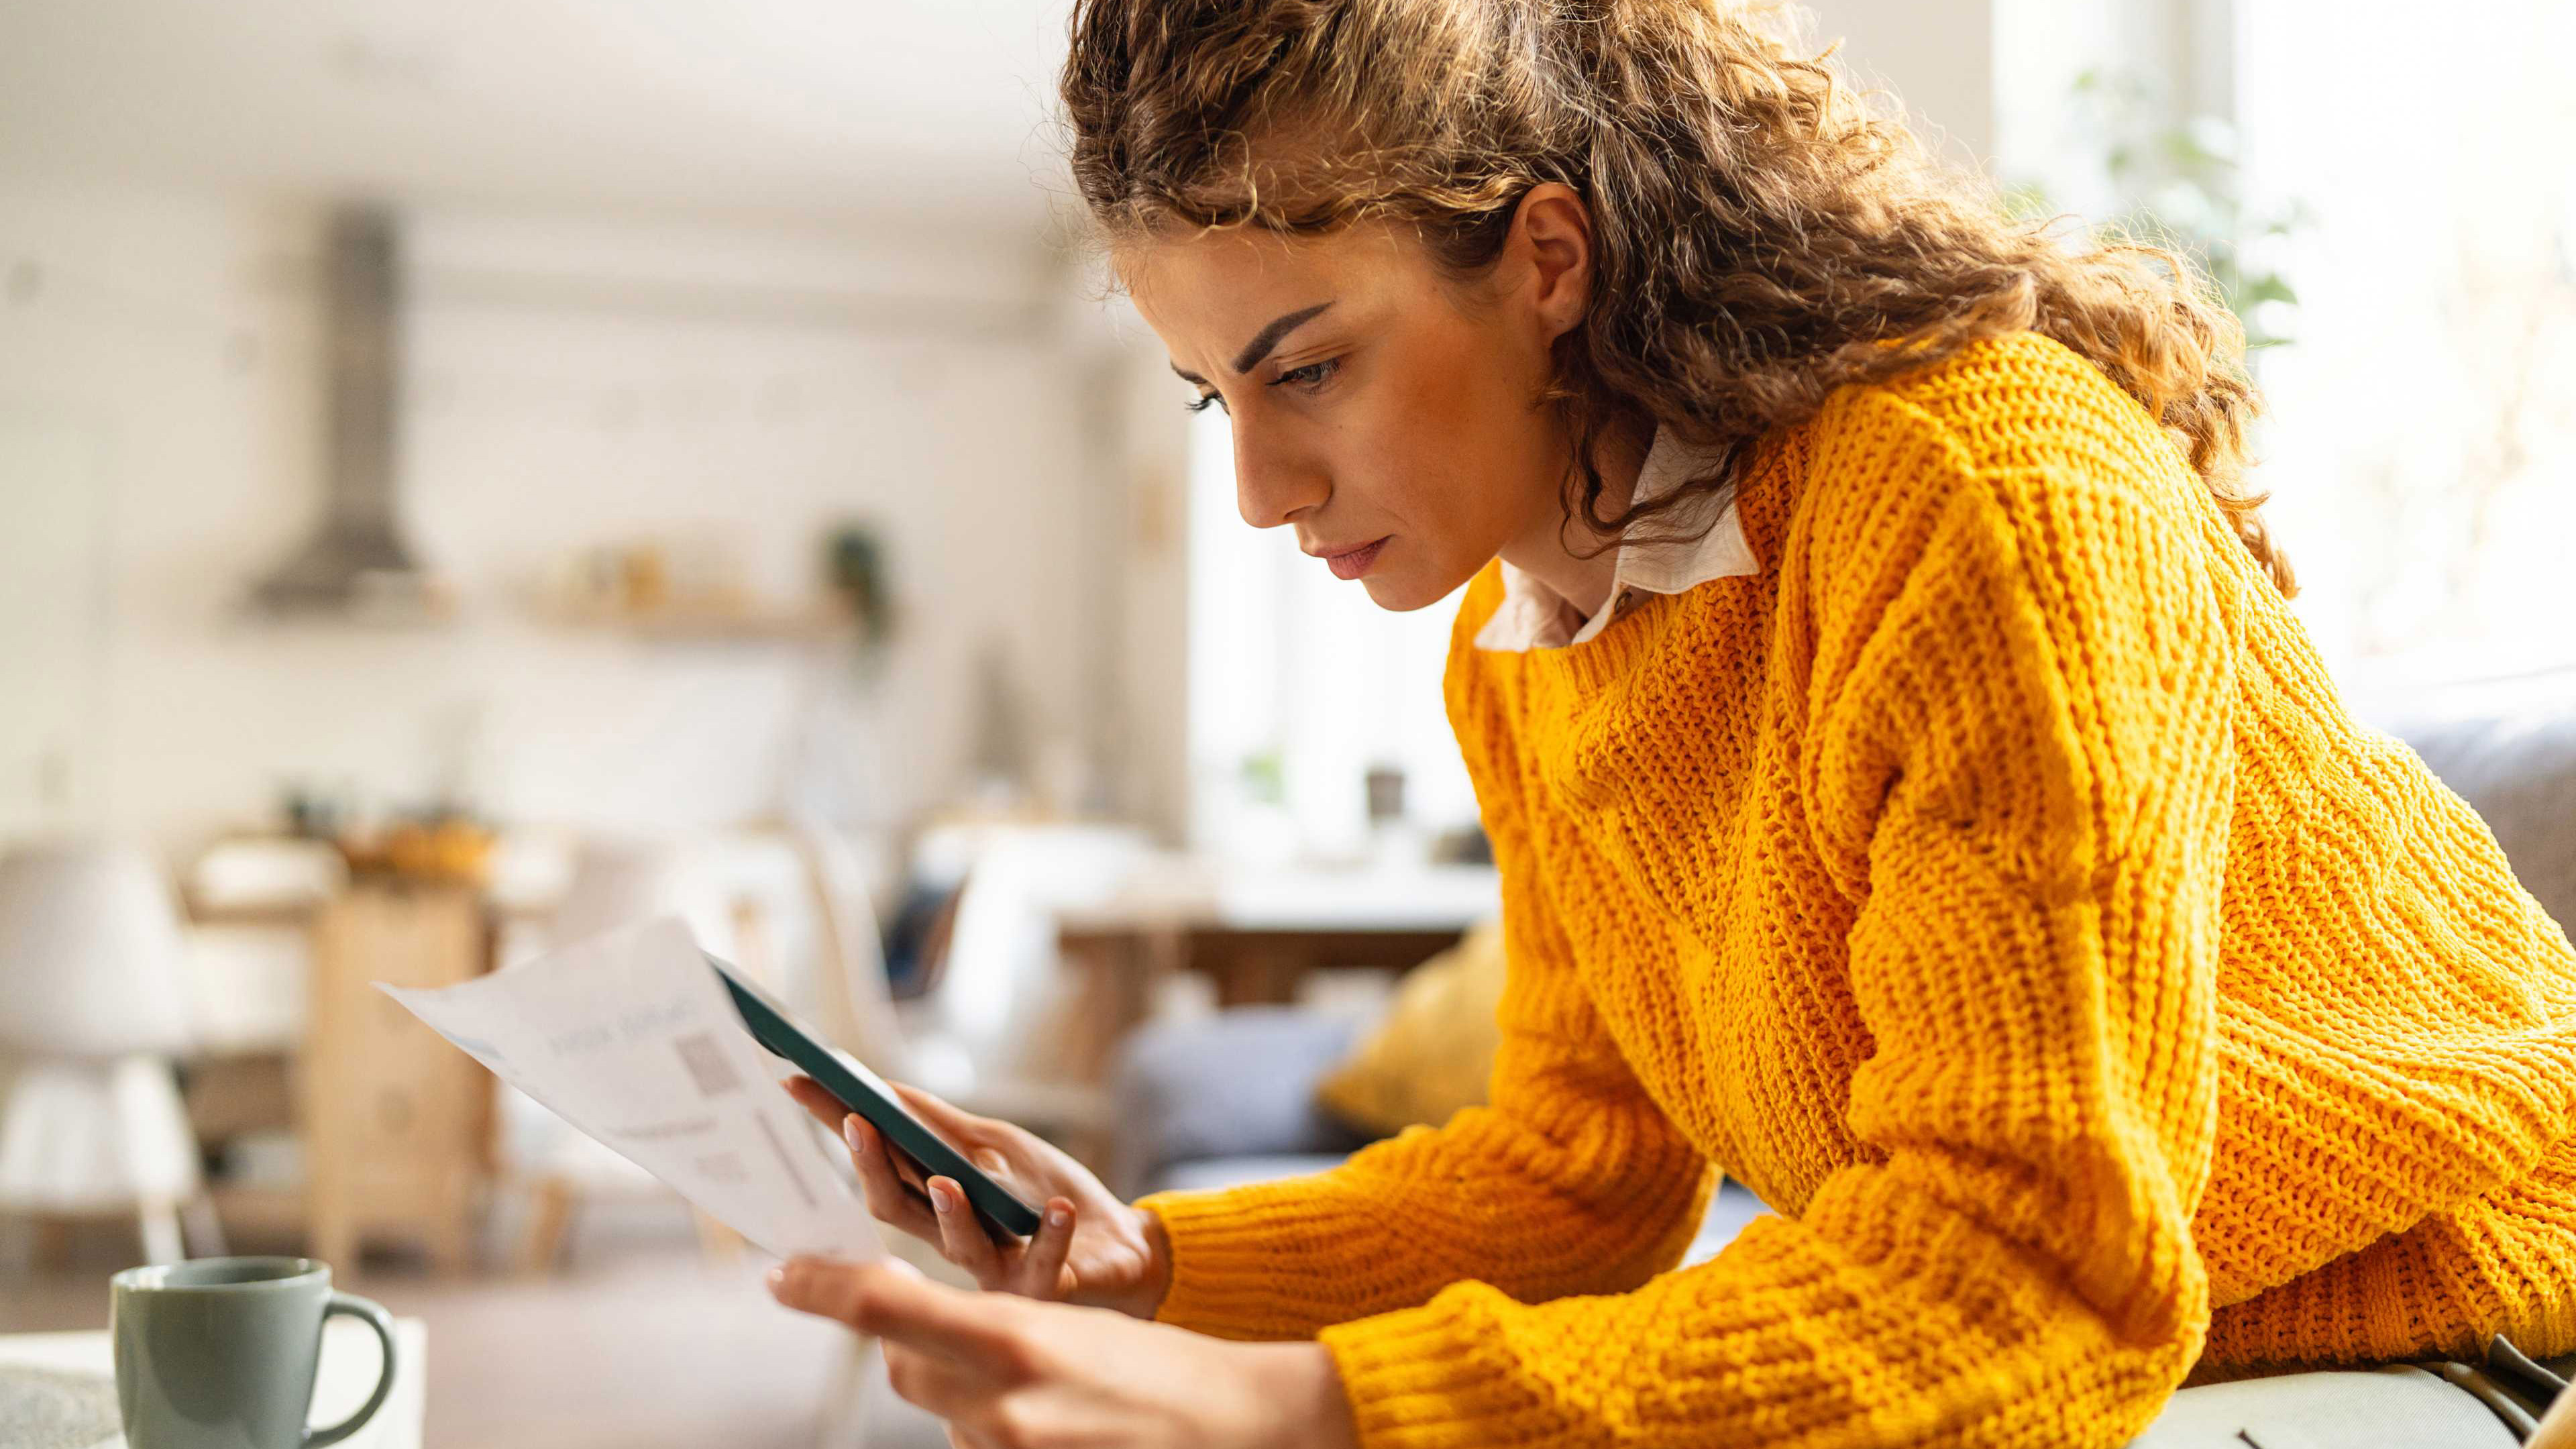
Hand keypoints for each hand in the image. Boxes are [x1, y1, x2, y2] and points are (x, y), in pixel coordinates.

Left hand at [769, 1256, 1357, 1448]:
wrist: (1232, 1423)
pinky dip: (999, 1434)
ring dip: (970, 1400)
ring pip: (945, 1416)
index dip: (824, 1289)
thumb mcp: (1067, 1324)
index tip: (782, 1275)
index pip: (885, 1306)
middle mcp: (1000, 1404)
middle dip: (919, 1345)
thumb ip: (987, 1329)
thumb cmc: (1154, 1367)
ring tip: (1050, 1394)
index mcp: (1014, 1336)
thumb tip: (911, 1341)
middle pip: (906, 1367)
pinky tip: (1055, 1425)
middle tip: (973, 1335)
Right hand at [782, 1074, 1172, 1317]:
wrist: (1122, 1248)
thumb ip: (942, 1129)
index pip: (875, 1164)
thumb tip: (882, 1088)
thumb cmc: (1048, 1196)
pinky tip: (1055, 1209)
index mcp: (934, 1201)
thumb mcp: (996, 1147)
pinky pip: (1043, 1265)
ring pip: (958, 1245)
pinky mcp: (1044, 1287)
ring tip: (946, 1179)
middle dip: (874, 1166)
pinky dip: (1049, 1235)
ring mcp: (996, 1266)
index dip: (836, 1127)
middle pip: (897, 1208)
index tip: (799, 1083)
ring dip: (951, 1211)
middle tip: (856, 1123)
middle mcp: (951, 1238)